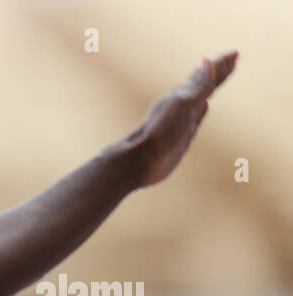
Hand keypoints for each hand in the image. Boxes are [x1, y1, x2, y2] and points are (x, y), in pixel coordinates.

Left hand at [133, 50, 237, 186]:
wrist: (142, 160)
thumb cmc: (161, 131)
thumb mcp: (183, 104)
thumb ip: (197, 85)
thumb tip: (205, 60)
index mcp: (182, 94)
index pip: (206, 74)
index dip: (220, 64)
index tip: (235, 53)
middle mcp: (182, 104)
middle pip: (205, 83)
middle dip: (219, 71)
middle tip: (234, 59)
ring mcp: (182, 119)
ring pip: (201, 97)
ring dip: (211, 87)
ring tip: (220, 78)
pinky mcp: (182, 134)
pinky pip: (197, 115)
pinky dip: (203, 107)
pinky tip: (203, 107)